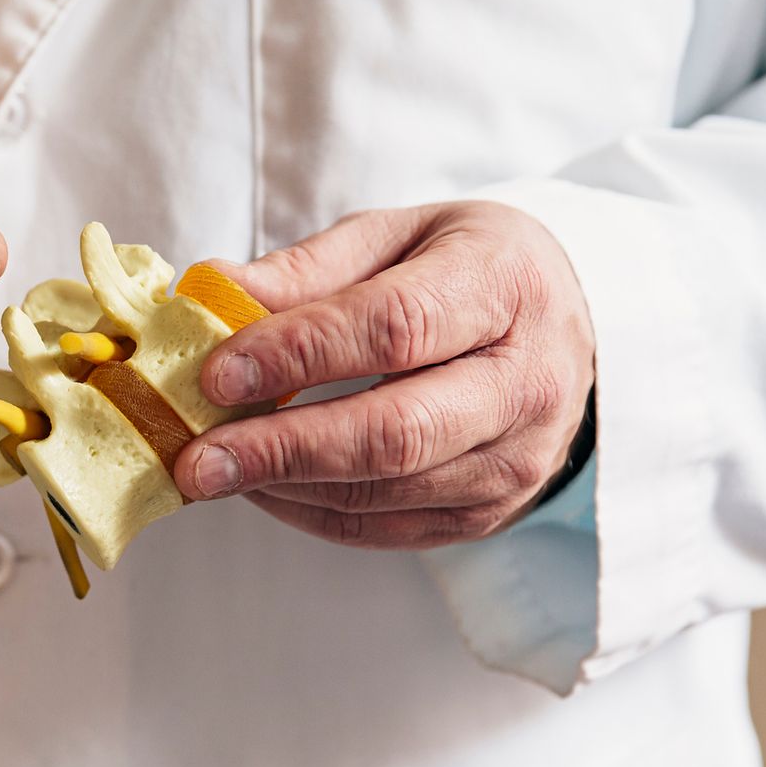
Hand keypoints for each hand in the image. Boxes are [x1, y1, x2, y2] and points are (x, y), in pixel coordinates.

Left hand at [172, 201, 595, 548]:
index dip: (299, 353)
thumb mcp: (398, 236)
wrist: (569, 329)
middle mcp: (525, 383)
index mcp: (503, 287)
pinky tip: (261, 486)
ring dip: (284, 486)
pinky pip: (384, 530)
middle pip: (395, 431)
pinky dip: (308, 513)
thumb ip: (306, 269)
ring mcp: (515, 460)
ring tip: (213, 468)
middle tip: (196, 458)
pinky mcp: (489, 514)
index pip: (395, 328)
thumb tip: (209, 291)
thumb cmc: (465, 271)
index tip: (218, 372)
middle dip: (282, 448)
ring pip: (384, 492)